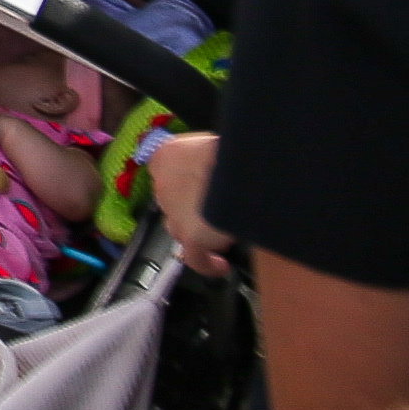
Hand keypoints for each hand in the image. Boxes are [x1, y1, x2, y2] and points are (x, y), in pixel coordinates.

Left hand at [153, 131, 233, 274]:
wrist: (245, 166)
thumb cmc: (237, 150)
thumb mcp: (216, 145)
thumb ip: (207, 158)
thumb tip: (220, 170)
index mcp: (168, 154)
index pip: (165, 173)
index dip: (184, 185)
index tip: (199, 190)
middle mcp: (163, 183)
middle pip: (173, 203)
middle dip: (192, 209)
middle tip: (217, 211)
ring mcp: (174, 212)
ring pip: (180, 229)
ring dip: (199, 232)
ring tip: (223, 233)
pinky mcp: (190, 235)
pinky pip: (195, 258)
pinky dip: (207, 263)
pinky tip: (221, 265)